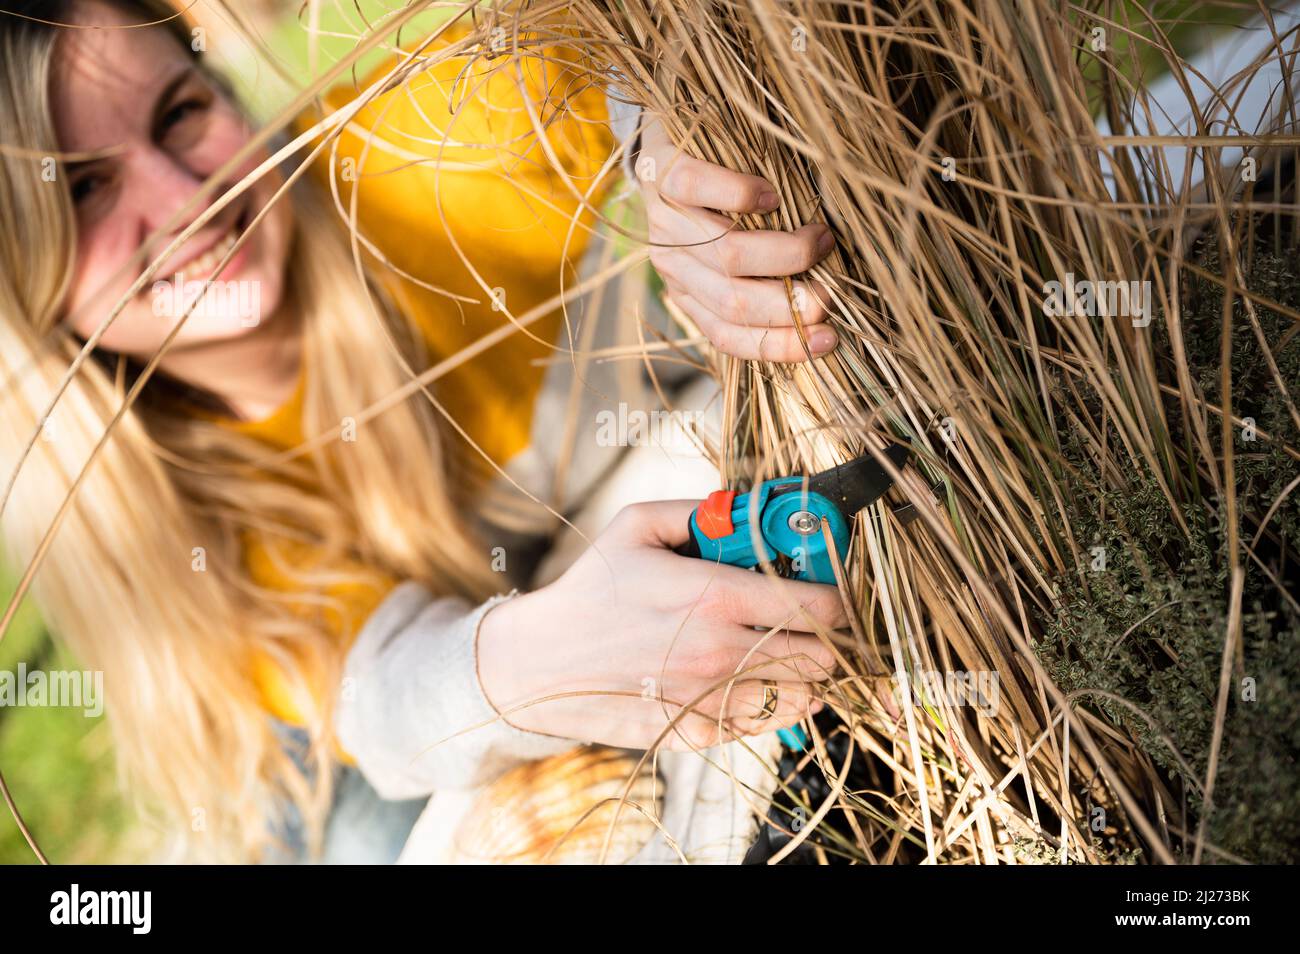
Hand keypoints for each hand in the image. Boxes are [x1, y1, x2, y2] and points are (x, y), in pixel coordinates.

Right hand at [476, 500, 845, 750]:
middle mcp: (723, 653)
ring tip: (785, 652)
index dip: (840, 600)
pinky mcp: (698, 733)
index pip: (821, 607)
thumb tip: (749, 506)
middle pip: (823, 657)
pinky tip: (752, 681)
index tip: (835, 594)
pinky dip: (773, 705)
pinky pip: (765, 725)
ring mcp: (712, 700)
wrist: (540, 664)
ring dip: (807, 676)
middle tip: (811, 623)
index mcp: (717, 597)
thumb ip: (699, 511)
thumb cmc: (591, 590)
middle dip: (827, 638)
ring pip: (804, 697)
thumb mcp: (635, 526)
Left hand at [636, 117, 838, 361]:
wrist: (665, 138)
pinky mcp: (659, 172)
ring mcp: (664, 220)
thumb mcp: (742, 247)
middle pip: (732, 301)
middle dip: (790, 305)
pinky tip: (770, 197)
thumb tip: (827, 304)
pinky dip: (738, 195)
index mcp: (690, 293)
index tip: (829, 339)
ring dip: (782, 253)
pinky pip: (694, 188)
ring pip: (724, 254)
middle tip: (831, 293)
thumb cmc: (720, 199)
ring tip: (819, 238)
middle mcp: (673, 264)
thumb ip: (769, 277)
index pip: (729, 335)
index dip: (780, 345)